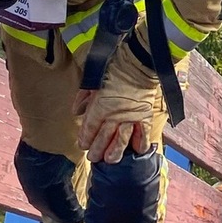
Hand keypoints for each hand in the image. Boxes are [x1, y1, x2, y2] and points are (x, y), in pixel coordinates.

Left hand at [73, 43, 156, 162]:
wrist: (139, 61)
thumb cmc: (114, 67)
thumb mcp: (93, 79)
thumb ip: (84, 97)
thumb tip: (76, 111)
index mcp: (100, 106)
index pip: (90, 128)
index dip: (85, 139)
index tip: (83, 145)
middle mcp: (115, 116)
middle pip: (104, 139)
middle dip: (97, 150)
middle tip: (94, 158)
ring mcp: (131, 118)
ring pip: (122, 141)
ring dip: (115, 152)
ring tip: (111, 160)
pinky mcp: (145, 116)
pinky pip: (143, 134)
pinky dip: (141, 143)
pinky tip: (137, 150)